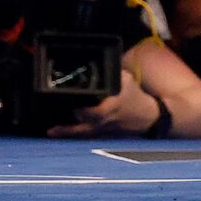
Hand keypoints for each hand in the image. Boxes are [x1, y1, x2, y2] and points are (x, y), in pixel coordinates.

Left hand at [45, 78, 168, 137]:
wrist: (148, 117)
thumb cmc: (136, 97)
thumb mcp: (127, 79)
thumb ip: (113, 73)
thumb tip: (101, 64)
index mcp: (110, 108)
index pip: (93, 113)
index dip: (82, 111)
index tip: (70, 106)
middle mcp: (104, 122)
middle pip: (83, 128)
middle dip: (69, 127)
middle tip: (53, 127)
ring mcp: (103, 131)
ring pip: (83, 135)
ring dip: (68, 133)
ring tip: (52, 132)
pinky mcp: (103, 135)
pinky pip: (87, 136)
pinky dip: (75, 135)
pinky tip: (62, 133)